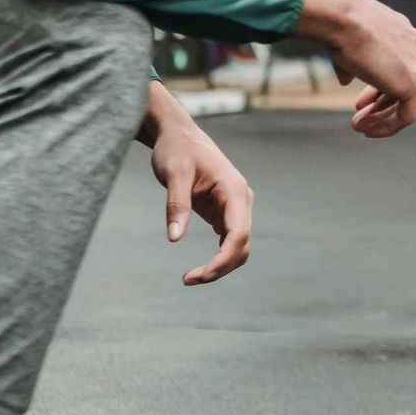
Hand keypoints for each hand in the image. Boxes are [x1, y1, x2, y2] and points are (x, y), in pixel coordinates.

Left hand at [142, 88, 253, 284]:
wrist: (177, 135)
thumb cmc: (177, 149)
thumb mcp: (174, 173)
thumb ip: (177, 205)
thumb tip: (174, 238)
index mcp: (233, 189)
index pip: (239, 232)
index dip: (225, 258)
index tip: (203, 274)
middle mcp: (240, 200)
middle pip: (242, 245)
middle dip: (220, 267)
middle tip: (188, 280)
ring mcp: (234, 208)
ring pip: (237, 247)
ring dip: (220, 266)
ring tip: (190, 277)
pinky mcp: (223, 213)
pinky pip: (228, 242)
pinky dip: (217, 258)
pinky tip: (199, 269)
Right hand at [293, 0, 415, 136]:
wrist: (339, 16)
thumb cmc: (336, 23)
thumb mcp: (345, 44)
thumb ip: (351, 65)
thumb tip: (346, 81)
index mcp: (402, 33)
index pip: (396, 67)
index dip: (377, 89)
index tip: (359, 103)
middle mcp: (414, 46)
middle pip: (403, 85)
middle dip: (380, 105)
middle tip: (360, 117)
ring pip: (408, 103)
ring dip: (382, 119)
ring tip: (360, 127)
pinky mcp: (411, 83)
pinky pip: (406, 115)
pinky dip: (388, 126)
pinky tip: (369, 130)